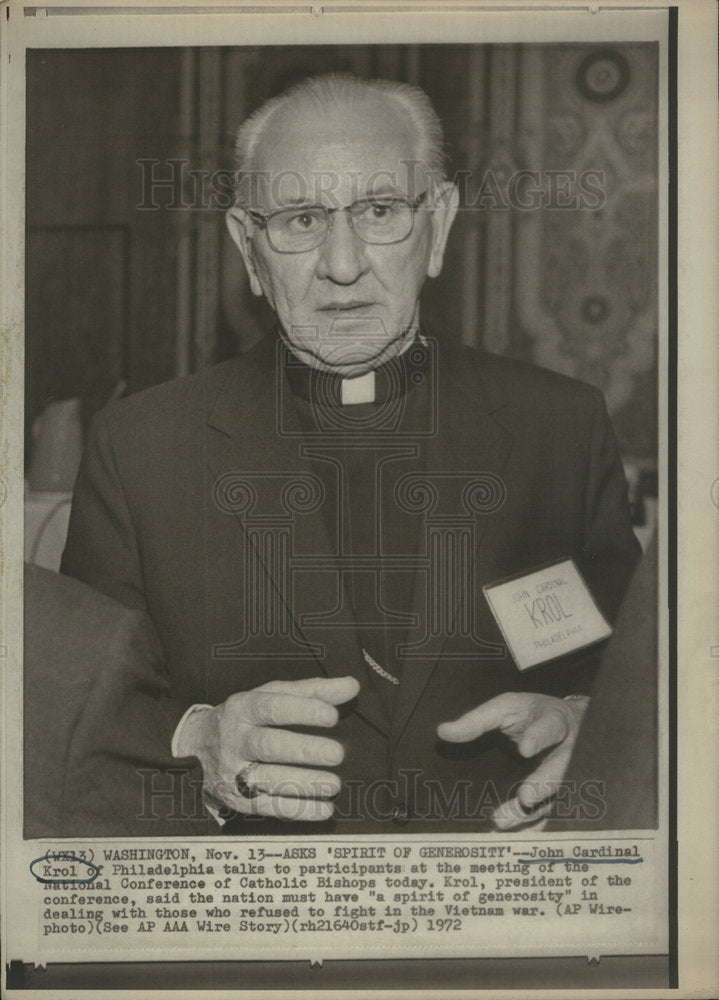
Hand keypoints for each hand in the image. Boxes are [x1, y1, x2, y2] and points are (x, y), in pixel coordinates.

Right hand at [181, 675, 359, 820]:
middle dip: (304, 750)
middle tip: (337, 753)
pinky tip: (324, 808)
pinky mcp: (238, 800)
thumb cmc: (248, 717)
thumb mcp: (271, 695)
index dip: (302, 711)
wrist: (197, 746)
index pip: (272, 706)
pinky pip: (269, 808)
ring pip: (268, 780)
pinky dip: (299, 810)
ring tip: (334, 784)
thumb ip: (313, 691)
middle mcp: (235, 739)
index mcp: (244, 708)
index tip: (332, 716)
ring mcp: (233, 772)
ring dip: (304, 784)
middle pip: (268, 745)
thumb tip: (351, 686)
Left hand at [437, 692, 588, 830]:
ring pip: (552, 799)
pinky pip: (544, 817)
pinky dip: (528, 829)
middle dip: (543, 785)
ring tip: (503, 822)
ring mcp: (562, 779)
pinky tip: (508, 839)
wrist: (564, 724)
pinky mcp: (554, 799)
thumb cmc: (529, 714)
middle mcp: (564, 753)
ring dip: (529, 813)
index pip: (549, 728)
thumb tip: (443, 732)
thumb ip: (478, 720)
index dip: (538, 738)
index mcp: (552, 723)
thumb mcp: (505, 708)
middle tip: (525, 798)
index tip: (525, 749)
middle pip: (558, 771)